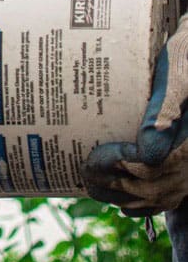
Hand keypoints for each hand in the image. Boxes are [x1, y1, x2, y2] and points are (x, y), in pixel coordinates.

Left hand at [83, 17, 187, 215]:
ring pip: (161, 194)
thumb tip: (146, 151)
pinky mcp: (185, 165)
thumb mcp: (179, 73)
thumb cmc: (187, 56)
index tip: (93, 158)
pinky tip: (125, 205)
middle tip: (84, 174)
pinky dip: (147, 204)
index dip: (121, 165)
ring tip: (96, 188)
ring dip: (127, 197)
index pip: (154, 163)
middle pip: (154, 184)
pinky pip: (170, 194)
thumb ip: (165, 108)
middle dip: (116, 184)